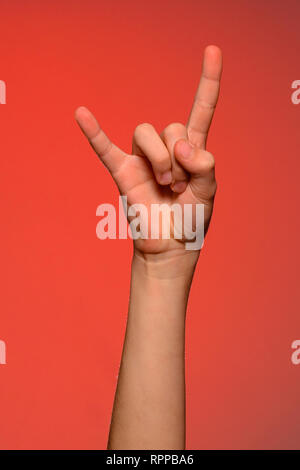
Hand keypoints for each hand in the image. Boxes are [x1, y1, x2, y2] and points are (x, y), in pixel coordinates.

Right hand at [75, 46, 221, 258]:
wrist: (170, 246)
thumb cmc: (191, 219)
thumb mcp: (209, 191)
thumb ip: (204, 165)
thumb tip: (181, 148)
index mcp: (192, 149)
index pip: (202, 108)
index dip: (208, 81)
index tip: (213, 50)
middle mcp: (166, 149)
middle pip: (171, 126)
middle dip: (179, 156)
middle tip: (181, 185)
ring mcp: (142, 159)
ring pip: (146, 133)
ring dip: (161, 160)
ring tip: (166, 185)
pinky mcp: (123, 173)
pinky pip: (105, 148)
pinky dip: (94, 132)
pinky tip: (82, 113)